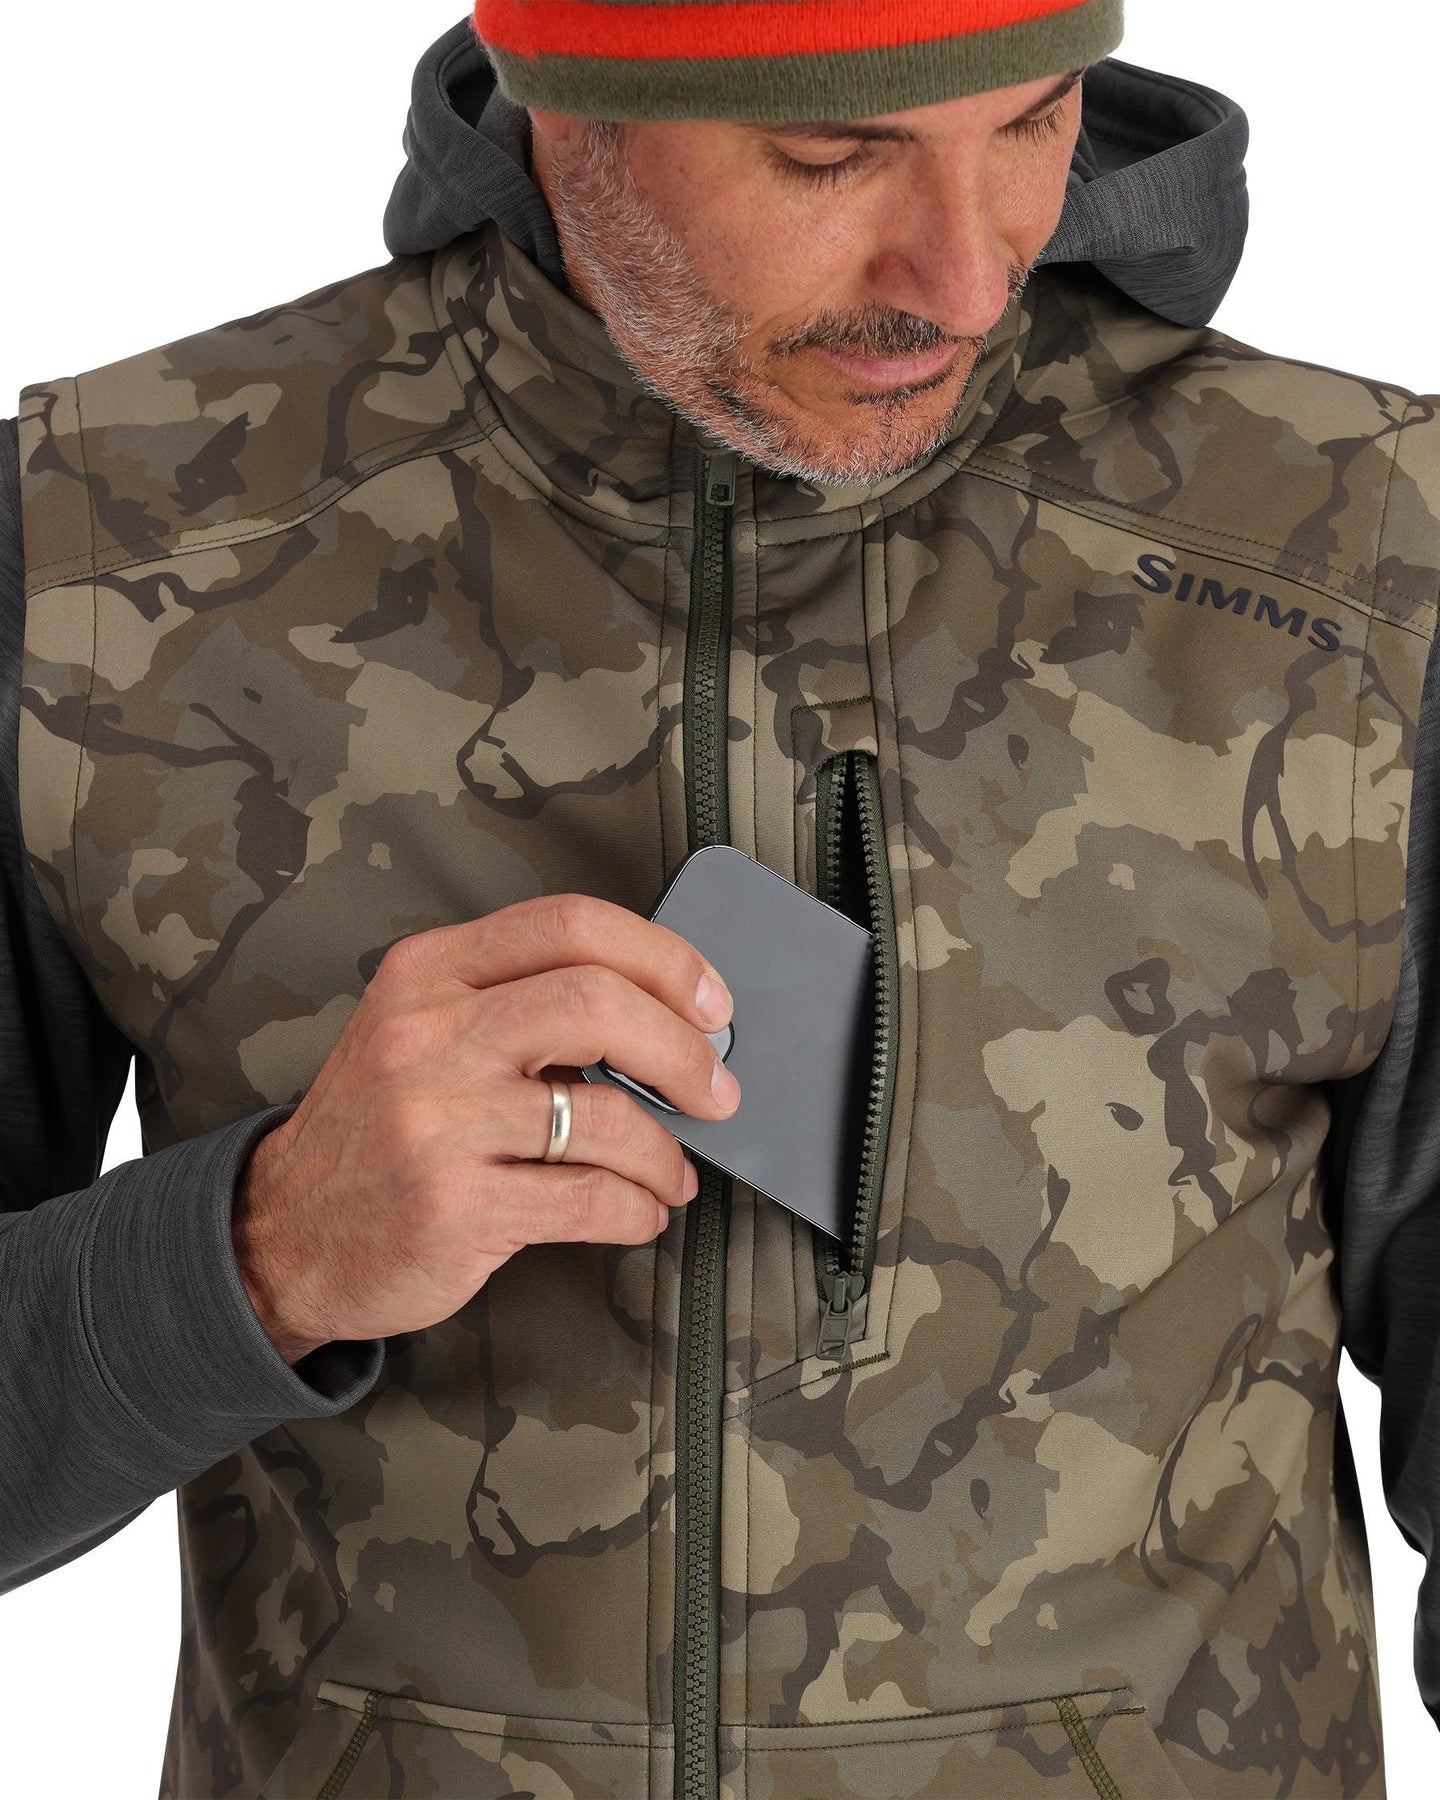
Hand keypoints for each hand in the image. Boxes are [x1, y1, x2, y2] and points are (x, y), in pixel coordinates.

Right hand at [231, 893, 739, 1363]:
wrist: (280, 1233)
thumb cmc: (374, 1126)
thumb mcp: (419, 1028)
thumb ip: (519, 1001)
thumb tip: (663, 1013)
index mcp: (428, 972)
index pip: (570, 924)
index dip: (663, 957)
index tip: (709, 1000)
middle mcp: (428, 1035)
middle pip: (597, 1002)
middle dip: (683, 1051)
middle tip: (714, 1089)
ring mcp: (437, 1123)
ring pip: (603, 1116)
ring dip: (664, 1151)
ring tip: (672, 1169)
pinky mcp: (454, 1207)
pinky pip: (587, 1200)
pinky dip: (637, 1208)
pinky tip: (639, 1209)